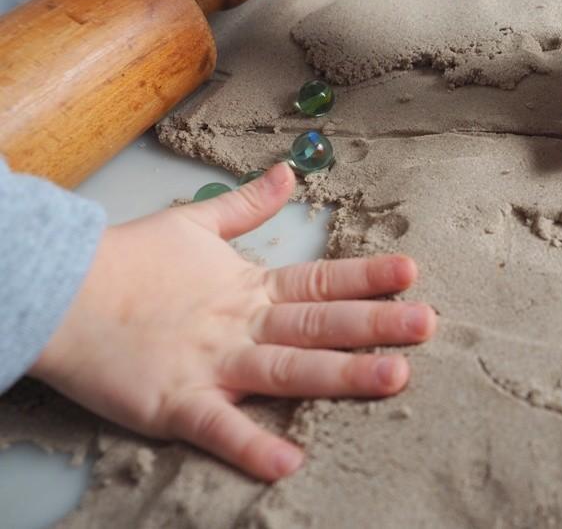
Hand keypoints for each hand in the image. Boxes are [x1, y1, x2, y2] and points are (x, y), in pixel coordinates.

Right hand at [29, 163, 435, 480]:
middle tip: (428, 324)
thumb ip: (248, 206)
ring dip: (342, 375)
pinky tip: (289, 461)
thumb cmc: (128, 260)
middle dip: (376, 324)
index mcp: (249, 288)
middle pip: (319, 325)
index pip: (319, 282)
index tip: (412, 272)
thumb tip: (288, 174)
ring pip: (288, 369)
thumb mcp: (195, 224)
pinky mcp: (176, 402)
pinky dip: (252, 444)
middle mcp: (242, 325)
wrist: (60, 291)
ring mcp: (213, 363)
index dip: (367, 277)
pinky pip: (220, 427)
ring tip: (394, 378)